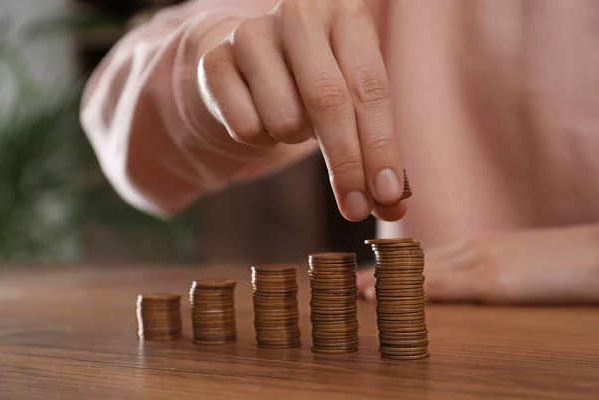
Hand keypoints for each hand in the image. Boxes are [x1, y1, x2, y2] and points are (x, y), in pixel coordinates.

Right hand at [198, 0, 405, 221]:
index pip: (369, 87)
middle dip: (346, 163)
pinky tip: (259, 114)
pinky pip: (246, 129)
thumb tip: (391, 207)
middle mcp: (298, 12)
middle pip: (327, 100)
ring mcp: (250, 33)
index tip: (388, 197)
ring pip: (285, 120)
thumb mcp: (350, 98)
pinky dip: (260, 138)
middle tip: (355, 209)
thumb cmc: (311, 82)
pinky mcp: (214, 61)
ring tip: (291, 117)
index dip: (381, 147)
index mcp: (345, 12)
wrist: (246, 60)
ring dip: (294, 137)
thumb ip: (373, 146)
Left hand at [357, 225, 598, 304]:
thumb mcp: (517, 263)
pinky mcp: (496, 280)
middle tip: (348, 283)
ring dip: (387, 282)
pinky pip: (448, 285)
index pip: (424, 256)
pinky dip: (416, 291)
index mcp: (476, 246)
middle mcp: (471, 248)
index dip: (391, 267)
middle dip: (380, 273)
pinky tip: (394, 297)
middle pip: (415, 261)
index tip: (366, 274)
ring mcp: (481, 261)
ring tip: (356, 291)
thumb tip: (462, 285)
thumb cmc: (563, 261)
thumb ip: (486, 271)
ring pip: (423, 270)